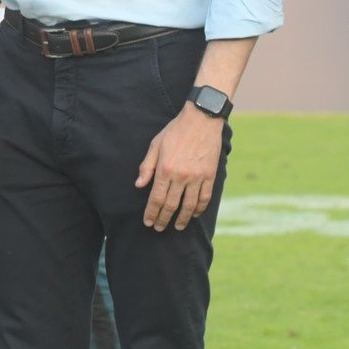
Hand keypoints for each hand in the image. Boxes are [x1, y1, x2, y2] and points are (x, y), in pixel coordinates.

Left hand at [135, 104, 224, 230]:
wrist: (201, 120)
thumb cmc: (175, 131)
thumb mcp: (155, 145)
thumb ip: (147, 166)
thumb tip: (139, 185)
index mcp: (165, 169)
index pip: (156, 198)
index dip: (151, 213)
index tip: (148, 222)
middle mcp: (181, 176)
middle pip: (171, 205)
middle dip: (163, 219)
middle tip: (159, 228)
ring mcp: (197, 177)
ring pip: (189, 205)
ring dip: (182, 219)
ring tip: (176, 226)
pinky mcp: (210, 176)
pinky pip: (205, 198)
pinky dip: (199, 209)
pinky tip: (194, 214)